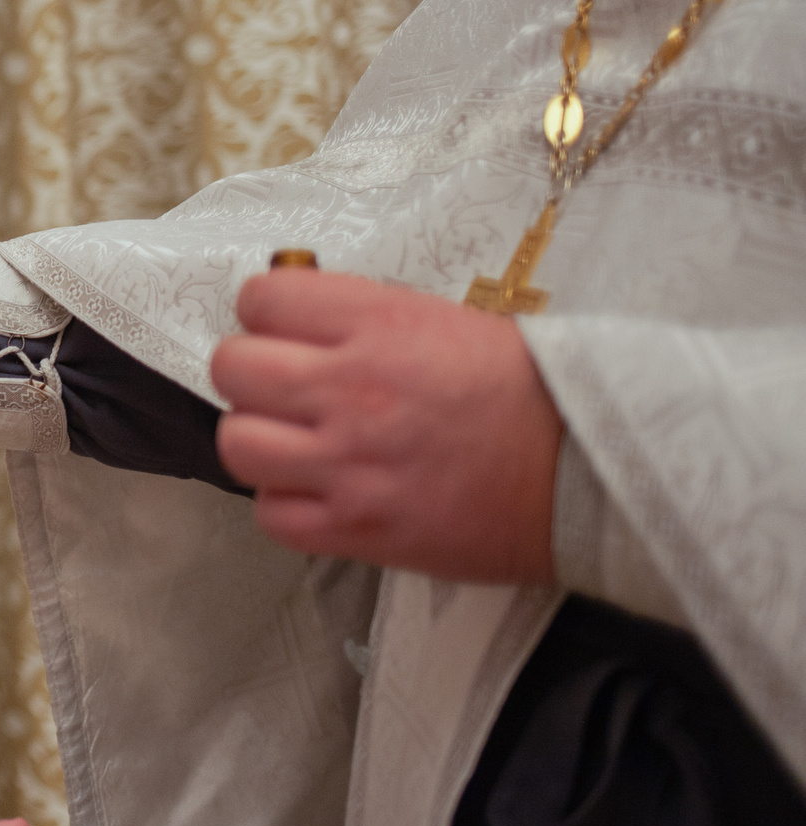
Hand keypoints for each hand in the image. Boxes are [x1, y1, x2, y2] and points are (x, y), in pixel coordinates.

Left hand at [211, 270, 559, 582]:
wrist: (593, 472)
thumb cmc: (533, 393)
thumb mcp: (451, 321)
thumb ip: (369, 321)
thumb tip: (305, 323)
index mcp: (380, 325)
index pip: (263, 297)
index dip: (268, 313)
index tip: (287, 328)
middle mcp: (352, 389)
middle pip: (233, 368)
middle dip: (254, 373)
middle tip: (287, 387)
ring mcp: (348, 462)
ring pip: (237, 442)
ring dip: (261, 439)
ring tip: (297, 442)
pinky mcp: (357, 528)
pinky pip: (270, 514)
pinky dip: (284, 504)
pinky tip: (318, 492)